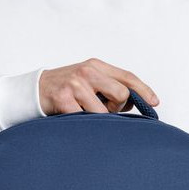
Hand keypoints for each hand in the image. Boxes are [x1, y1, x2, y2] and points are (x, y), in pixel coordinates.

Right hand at [38, 58, 159, 114]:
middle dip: (117, 107)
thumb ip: (109, 86)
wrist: (34, 91)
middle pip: (122, 93)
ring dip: (99, 118)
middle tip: (104, 108)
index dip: (144, 90)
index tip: (154, 102)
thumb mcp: (88, 80)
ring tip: (85, 112)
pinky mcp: (63, 99)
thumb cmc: (66, 88)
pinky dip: (83, 123)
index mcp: (96, 65)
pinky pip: (85, 119)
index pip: (128, 77)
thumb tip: (133, 101)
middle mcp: (87, 72)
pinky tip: (75, 117)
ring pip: (104, 111)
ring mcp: (75, 85)